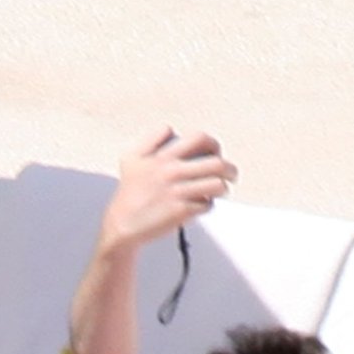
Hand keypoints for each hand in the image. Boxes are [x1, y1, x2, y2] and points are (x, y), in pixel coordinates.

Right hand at [98, 127, 236, 253]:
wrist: (122, 225)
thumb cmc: (129, 192)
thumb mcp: (131, 158)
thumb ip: (151, 139)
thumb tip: (171, 129)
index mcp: (163, 156)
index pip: (199, 138)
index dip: (213, 144)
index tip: (214, 153)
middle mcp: (171, 171)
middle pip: (216, 162)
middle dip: (230, 169)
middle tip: (231, 175)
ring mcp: (177, 192)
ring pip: (217, 184)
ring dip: (223, 188)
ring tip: (220, 191)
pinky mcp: (181, 211)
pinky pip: (207, 204)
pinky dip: (208, 205)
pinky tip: (201, 205)